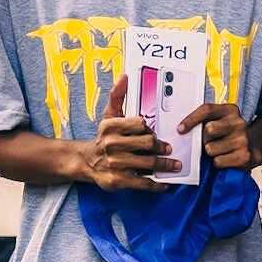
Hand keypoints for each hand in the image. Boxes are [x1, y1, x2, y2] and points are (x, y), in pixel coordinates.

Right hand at [83, 76, 177, 191]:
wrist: (86, 161)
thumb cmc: (104, 137)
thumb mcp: (108, 115)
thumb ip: (117, 96)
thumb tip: (124, 76)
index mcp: (110, 126)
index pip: (139, 123)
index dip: (149, 128)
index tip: (154, 132)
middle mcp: (111, 145)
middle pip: (147, 143)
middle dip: (161, 146)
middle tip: (170, 149)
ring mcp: (115, 164)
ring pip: (148, 163)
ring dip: (165, 165)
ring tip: (175, 165)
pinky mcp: (118, 181)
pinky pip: (143, 183)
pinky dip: (156, 185)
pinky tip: (164, 184)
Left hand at [177, 99, 252, 169]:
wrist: (255, 147)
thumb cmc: (231, 134)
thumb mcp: (222, 120)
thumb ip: (206, 120)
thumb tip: (182, 129)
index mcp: (230, 110)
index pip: (207, 110)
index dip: (191, 119)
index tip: (180, 129)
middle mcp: (238, 123)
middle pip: (208, 130)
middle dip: (203, 139)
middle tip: (208, 142)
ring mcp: (242, 140)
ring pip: (210, 148)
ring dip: (210, 153)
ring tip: (219, 150)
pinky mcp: (243, 156)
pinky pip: (218, 161)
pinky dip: (217, 162)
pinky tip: (225, 158)